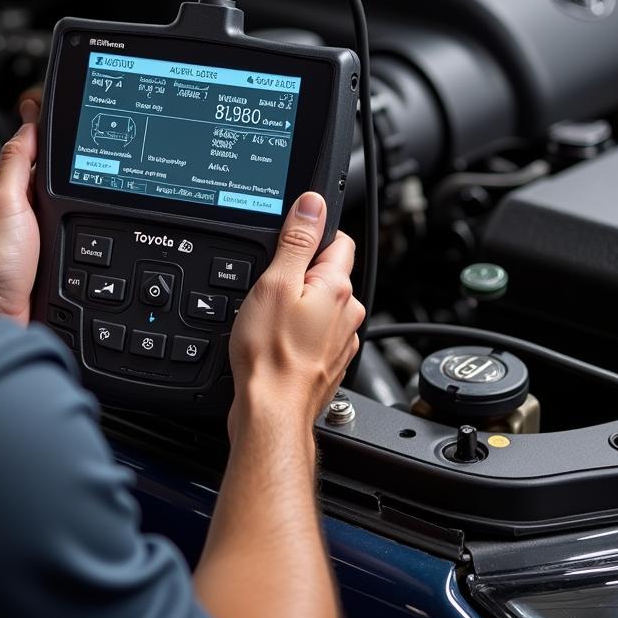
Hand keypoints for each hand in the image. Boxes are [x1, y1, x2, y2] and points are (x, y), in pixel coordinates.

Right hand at [228, 192, 364, 435]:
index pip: (337, 239)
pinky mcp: (329, 361)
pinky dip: (298, 332)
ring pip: (320, 305)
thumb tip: (312, 204)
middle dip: (300, 274)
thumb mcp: (274, 284)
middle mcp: (347, 312)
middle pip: (327, 273)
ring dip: (298, 306)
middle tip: (269, 289)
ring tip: (269, 320)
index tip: (286, 246)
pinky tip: (275, 341)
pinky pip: (316, 333)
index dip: (309, 235)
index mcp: (337, 287)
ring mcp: (341, 340)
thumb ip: (296, 241)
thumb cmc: (270, 356)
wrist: (271, 413)